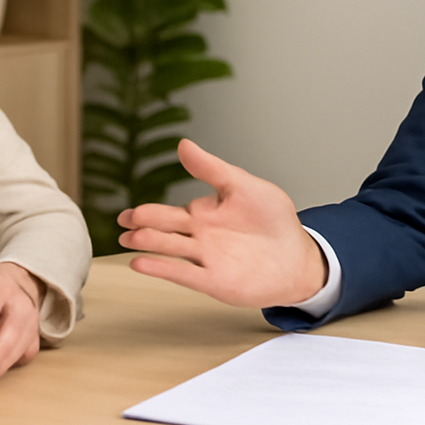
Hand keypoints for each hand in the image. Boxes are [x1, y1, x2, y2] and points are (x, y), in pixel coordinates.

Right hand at [117, 139, 326, 307]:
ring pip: (170, 250)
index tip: (129, 213)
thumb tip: (183, 144)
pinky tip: (140, 264)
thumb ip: (212, 169)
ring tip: (129, 239)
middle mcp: (199, 236)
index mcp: (204, 213)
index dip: (147, 212)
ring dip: (149, 245)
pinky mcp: (214, 280)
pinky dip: (161, 269)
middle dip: (144, 225)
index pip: (169, 212)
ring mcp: (205, 258)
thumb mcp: (243, 185)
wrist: (298, 257)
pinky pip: (183, 274)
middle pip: (164, 230)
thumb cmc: (273, 220)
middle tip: (126, 221)